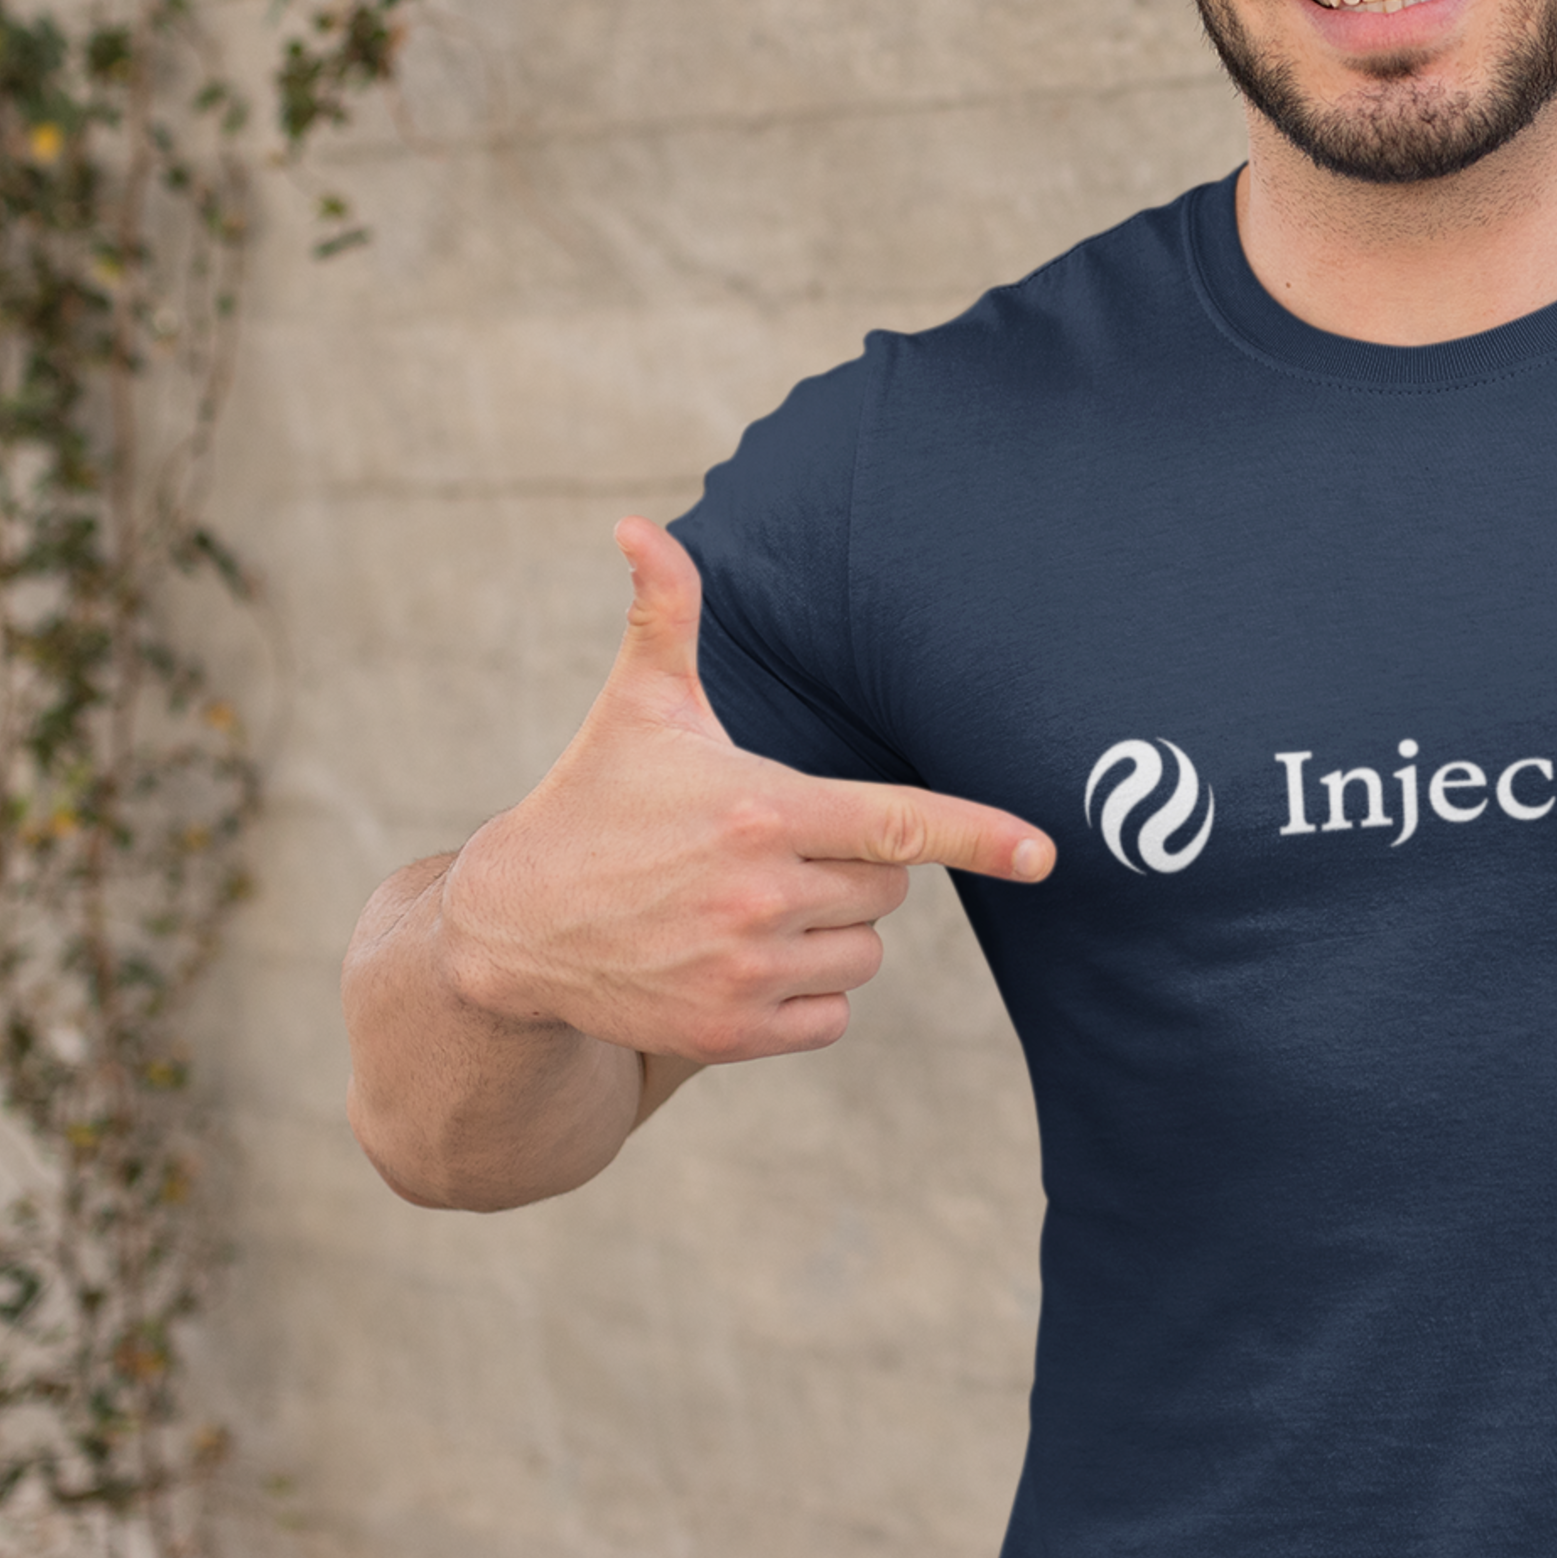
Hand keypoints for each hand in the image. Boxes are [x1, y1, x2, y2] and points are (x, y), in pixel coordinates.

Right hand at [437, 518, 1051, 1062]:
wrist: (510, 929)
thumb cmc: (593, 801)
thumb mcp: (636, 708)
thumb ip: (665, 614)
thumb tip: (637, 524)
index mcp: (761, 809)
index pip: (901, 825)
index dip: (982, 836)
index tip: (1046, 853)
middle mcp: (761, 894)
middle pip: (889, 889)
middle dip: (854, 867)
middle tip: (777, 849)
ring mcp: (746, 970)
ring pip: (864, 954)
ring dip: (832, 931)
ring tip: (752, 903)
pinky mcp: (729, 1033)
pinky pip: (832, 1016)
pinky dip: (807, 994)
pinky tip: (744, 960)